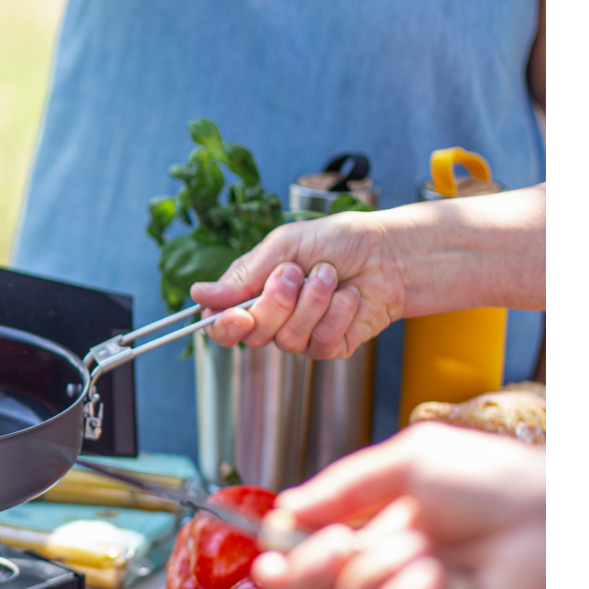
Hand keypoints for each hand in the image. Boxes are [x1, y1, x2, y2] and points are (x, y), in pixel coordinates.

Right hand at [190, 210, 402, 359]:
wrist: (389, 251)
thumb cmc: (337, 241)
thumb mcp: (284, 247)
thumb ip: (244, 275)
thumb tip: (199, 294)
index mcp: (254, 293)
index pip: (221, 324)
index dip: (223, 326)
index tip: (238, 315)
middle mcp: (273, 319)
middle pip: (253, 334)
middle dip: (276, 301)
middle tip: (296, 272)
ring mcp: (301, 336)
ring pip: (287, 339)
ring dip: (312, 301)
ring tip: (329, 275)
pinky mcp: (330, 347)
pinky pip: (320, 343)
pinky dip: (336, 313)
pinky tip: (349, 295)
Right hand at [253, 422, 544, 588]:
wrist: (556, 513)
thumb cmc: (497, 483)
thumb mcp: (407, 464)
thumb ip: (342, 489)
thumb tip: (283, 512)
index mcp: (375, 552)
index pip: (308, 582)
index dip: (282, 573)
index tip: (269, 556)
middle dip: (313, 574)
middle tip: (340, 542)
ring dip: (377, 574)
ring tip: (423, 548)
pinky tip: (438, 578)